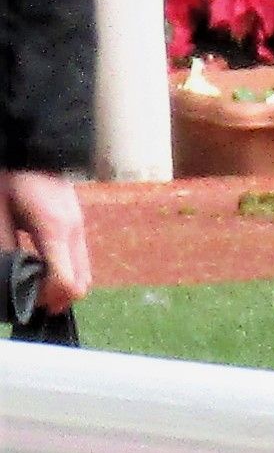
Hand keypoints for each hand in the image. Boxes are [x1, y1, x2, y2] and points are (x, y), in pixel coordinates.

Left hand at [2, 170, 86, 312]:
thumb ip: (6, 244)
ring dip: (65, 287)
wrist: (34, 151)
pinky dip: (68, 274)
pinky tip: (47, 272)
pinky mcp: (78, 226)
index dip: (49, 297)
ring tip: (40, 290)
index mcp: (54, 230)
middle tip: (34, 302)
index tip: (29, 301)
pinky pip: (81, 261)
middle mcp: (74, 232)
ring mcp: (80, 229)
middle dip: (59, 298)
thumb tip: (9, 276)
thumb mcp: (0, 213)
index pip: (66, 280)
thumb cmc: (12, 180)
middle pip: (82, 283)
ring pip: (86, 274)